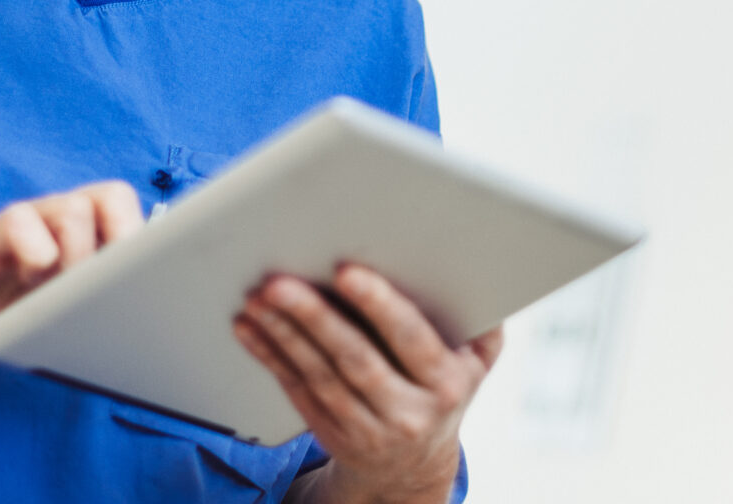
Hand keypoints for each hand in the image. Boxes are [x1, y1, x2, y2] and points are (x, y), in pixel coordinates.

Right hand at [0, 181, 143, 364]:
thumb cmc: (4, 318)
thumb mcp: (61, 310)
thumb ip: (97, 295)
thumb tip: (149, 309)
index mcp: (81, 231)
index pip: (128, 208)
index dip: (148, 237)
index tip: (153, 279)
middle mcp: (55, 217)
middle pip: (112, 194)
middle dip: (122, 241)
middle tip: (109, 286)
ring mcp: (22, 222)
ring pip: (74, 209)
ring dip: (78, 257)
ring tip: (59, 292)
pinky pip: (20, 222)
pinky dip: (35, 255)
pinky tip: (25, 283)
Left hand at [234, 265, 502, 503]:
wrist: (414, 465)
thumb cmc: (442, 389)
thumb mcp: (476, 364)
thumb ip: (482, 322)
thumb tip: (479, 268)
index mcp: (445, 383)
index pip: (410, 339)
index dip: (378, 305)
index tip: (346, 272)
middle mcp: (407, 411)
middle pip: (354, 359)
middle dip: (315, 317)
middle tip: (281, 282)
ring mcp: (365, 426)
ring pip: (318, 376)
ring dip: (283, 334)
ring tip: (258, 298)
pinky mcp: (329, 430)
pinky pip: (295, 389)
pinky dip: (269, 355)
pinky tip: (249, 327)